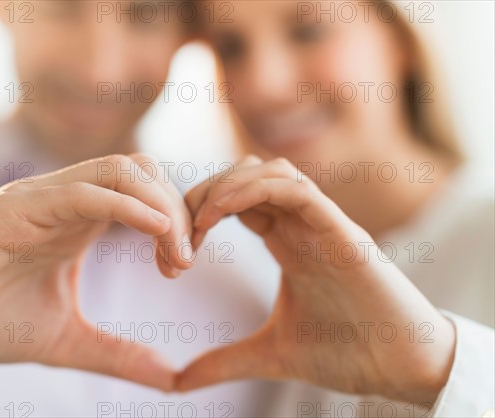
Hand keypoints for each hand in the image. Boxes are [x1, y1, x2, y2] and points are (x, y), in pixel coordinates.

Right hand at [0, 154, 192, 390]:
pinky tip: (155, 231)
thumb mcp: (68, 340)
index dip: (176, 221)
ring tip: (173, 254)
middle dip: (176, 210)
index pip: (146, 192)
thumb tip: (172, 378)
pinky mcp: (15, 208)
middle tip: (182, 262)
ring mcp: (41, 198)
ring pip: (120, 171)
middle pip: (142, 171)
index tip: (181, 265)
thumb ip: (120, 354)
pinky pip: (83, 191)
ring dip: (160, 206)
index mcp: (80, 221)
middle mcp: (65, 200)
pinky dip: (128, 205)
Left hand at [178, 156, 454, 404]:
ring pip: (272, 171)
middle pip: (248, 176)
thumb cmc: (347, 352)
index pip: (238, 202)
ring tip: (199, 220)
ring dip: (227, 186)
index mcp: (288, 242)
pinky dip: (255, 189)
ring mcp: (323, 224)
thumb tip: (178, 382)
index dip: (200, 213)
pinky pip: (297, 189)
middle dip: (206, 193)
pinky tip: (222, 212)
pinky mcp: (343, 231)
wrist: (402, 368)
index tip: (175, 250)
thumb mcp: (269, 354)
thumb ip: (224, 361)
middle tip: (179, 231)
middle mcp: (303, 226)